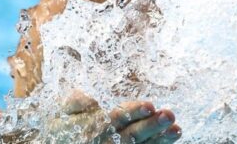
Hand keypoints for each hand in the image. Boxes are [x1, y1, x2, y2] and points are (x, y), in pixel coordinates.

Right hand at [49, 90, 181, 142]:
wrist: (59, 143)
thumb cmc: (62, 125)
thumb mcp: (62, 112)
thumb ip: (75, 103)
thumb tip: (89, 98)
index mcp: (93, 128)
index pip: (116, 118)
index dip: (133, 112)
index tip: (150, 105)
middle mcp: (106, 142)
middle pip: (131, 135)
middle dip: (151, 126)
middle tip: (169, 115)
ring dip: (160, 138)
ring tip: (177, 129)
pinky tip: (175, 136)